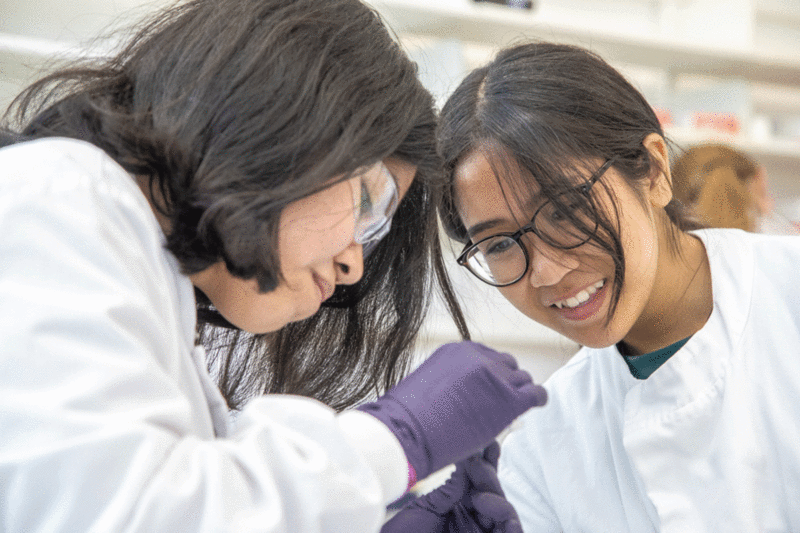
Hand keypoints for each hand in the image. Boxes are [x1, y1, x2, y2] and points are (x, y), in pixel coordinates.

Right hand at [358, 341, 545, 480]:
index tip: (489, 388)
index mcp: (459, 350)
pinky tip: (536, 405)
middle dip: (506, 380)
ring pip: (522, 378)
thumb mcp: (431, 385)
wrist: (408, 432)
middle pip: (506, 364)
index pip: (487, 357)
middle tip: (500, 400)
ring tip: (515, 405)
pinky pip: (535, 394)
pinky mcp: (509, 399)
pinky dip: (538, 399)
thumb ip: (454, 382)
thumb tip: (472, 397)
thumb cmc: (410, 418)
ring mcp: (496, 377)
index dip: (490, 374)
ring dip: (520, 390)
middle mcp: (480, 358)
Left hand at [381, 442, 522, 532]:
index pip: (482, 485)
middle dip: (488, 477)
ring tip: (476, 491)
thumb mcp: (428, 507)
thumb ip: (452, 488)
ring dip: (496, 495)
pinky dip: (506, 515)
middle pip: (496, 497)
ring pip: (507, 513)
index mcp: (461, 511)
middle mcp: (475, 524)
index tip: (487, 443)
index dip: (488, 464)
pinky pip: (514, 532)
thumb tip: (471, 457)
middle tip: (474, 462)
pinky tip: (484, 501)